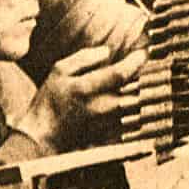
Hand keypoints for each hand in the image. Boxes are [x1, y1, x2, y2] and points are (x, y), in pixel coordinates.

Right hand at [17, 45, 146, 150]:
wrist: (45, 136)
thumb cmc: (50, 102)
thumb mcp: (59, 71)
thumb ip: (83, 58)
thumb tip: (107, 51)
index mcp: (85, 89)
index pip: (120, 74)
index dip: (136, 61)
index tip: (143, 52)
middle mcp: (99, 108)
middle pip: (135, 92)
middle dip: (140, 79)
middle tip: (137, 70)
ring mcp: (106, 124)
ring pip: (135, 106)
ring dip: (136, 93)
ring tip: (128, 85)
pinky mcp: (111, 135)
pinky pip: (131, 120)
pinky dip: (130, 109)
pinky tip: (120, 102)